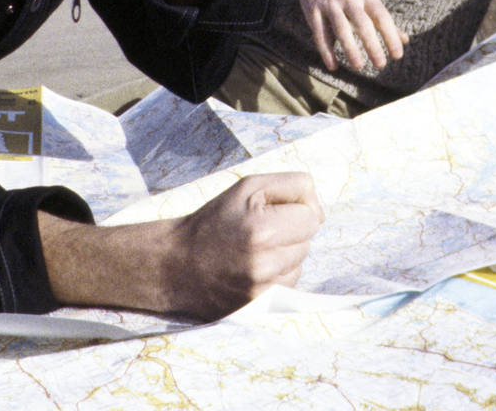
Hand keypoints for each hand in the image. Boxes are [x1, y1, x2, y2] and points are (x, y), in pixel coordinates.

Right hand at [167, 172, 323, 317]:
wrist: (175, 264)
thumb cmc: (214, 220)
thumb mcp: (248, 187)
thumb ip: (292, 186)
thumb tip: (320, 215)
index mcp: (262, 230)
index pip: (311, 217)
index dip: (293, 210)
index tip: (267, 213)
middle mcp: (265, 264)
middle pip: (308, 242)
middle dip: (289, 233)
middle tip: (255, 232)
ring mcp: (262, 291)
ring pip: (300, 264)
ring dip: (284, 256)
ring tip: (252, 252)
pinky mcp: (259, 308)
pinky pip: (289, 286)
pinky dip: (277, 276)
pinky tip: (252, 270)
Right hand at [284, 0, 405, 71]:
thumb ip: (384, 19)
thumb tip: (405, 41)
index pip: (382, 17)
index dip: (390, 36)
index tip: (397, 55)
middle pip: (362, 23)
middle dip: (372, 44)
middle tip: (380, 64)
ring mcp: (330, 4)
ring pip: (341, 28)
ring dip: (350, 48)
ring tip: (359, 66)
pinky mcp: (313, 10)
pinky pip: (320, 33)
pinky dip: (326, 50)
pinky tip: (333, 66)